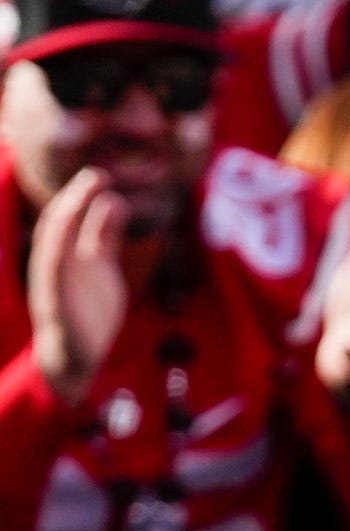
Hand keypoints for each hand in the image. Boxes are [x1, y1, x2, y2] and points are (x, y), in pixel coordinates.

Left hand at [23, 166, 131, 404]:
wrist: (75, 355)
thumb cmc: (71, 339)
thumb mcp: (67, 313)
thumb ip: (64, 293)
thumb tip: (63, 262)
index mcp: (49, 271)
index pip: (55, 234)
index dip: (69, 212)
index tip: (84, 192)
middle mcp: (59, 262)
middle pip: (64, 223)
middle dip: (76, 199)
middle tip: (96, 175)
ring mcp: (78, 263)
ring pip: (81, 227)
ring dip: (91, 204)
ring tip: (104, 180)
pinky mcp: (96, 269)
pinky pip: (101, 239)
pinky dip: (108, 222)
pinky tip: (119, 205)